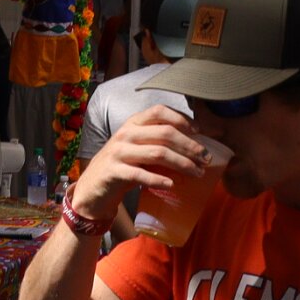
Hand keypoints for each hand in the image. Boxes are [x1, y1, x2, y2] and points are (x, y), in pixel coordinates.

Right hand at [70, 106, 206, 221]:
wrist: (93, 188)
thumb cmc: (123, 166)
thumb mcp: (138, 148)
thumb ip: (158, 142)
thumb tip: (195, 146)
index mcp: (133, 123)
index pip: (159, 111)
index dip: (181, 118)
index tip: (199, 131)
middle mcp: (125, 133)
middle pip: (164, 133)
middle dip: (190, 146)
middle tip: (206, 159)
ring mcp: (118, 152)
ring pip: (157, 153)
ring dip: (182, 163)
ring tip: (197, 173)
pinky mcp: (113, 172)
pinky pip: (140, 174)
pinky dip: (158, 179)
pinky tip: (171, 184)